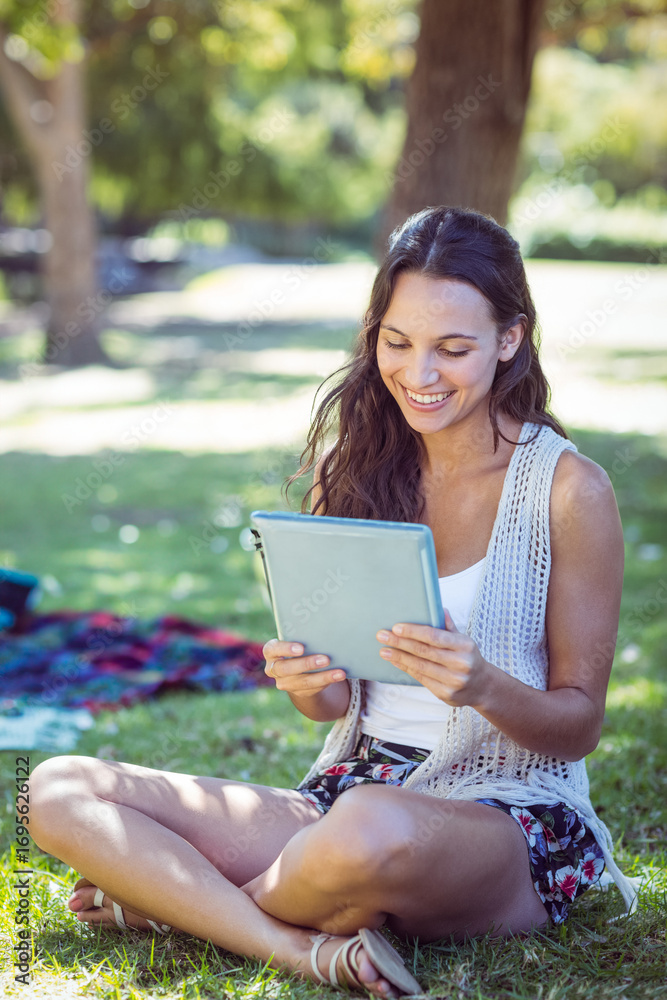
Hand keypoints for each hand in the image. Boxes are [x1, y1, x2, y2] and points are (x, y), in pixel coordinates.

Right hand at [262, 638, 346, 697]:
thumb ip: (303, 636)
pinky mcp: (298, 692)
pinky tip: (338, 676)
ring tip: (339, 672)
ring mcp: (284, 683)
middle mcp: (273, 669)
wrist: (298, 667)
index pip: (273, 649)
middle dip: (307, 664)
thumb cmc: (299, 644)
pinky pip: (312, 688)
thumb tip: (326, 629)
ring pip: (303, 682)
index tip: (302, 648)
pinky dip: (326, 681)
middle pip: (286, 669)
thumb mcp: (297, 639)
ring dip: (323, 676)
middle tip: (326, 659)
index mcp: (271, 651)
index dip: (286, 649)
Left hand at [376, 610, 494, 708]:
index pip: (434, 636)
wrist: (482, 686)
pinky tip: (396, 661)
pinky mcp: (446, 694)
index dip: (413, 632)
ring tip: (384, 650)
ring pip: (420, 666)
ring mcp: (454, 681)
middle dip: (400, 643)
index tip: (396, 627)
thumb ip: (449, 627)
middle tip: (382, 636)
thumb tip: (440, 608)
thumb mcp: (464, 640)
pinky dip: (406, 668)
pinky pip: (421, 679)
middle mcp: (461, 664)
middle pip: (424, 651)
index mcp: (465, 646)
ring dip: (399, 657)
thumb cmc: (468, 657)